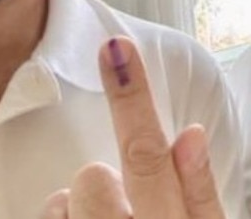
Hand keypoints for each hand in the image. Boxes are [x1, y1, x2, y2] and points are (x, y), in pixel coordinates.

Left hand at [39, 37, 224, 218]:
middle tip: (122, 204)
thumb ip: (199, 191)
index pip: (148, 155)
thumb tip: (191, 134)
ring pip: (61, 202)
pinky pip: (51, 217)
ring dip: (82, 209)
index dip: (130, 99)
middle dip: (101, 183)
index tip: (116, 48)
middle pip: (93, 178)